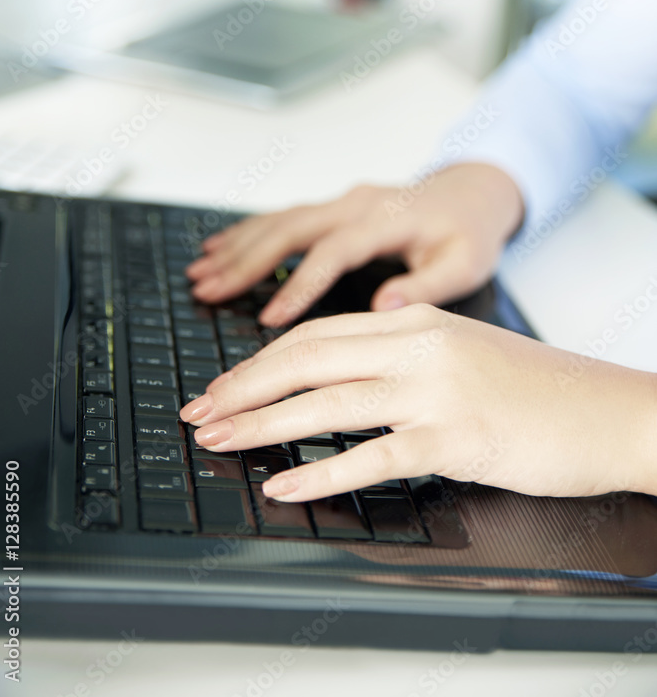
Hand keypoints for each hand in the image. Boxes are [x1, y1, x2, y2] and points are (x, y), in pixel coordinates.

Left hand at [180, 304, 656, 501]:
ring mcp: (436, 390)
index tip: (223, 386)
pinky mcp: (456, 438)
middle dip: (243, 387)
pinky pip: (372, 455)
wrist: (606, 410)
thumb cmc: (535, 390)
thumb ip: (400, 355)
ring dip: (264, 425)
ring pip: (327, 402)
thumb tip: (336, 378)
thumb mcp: (460, 351)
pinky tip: (286, 486)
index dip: (258, 361)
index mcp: (414, 321)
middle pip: (307, 359)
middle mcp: (418, 346)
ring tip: (222, 442)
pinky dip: (321, 472)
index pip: (316, 334)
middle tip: (201, 414)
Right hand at [185, 164, 524, 326]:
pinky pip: (284, 216)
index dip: (300, 284)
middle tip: (207, 290)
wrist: (474, 192)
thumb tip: (384, 307)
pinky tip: (219, 248)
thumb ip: (427, 286)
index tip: (270, 318)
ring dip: (238, 246)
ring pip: (280, 220)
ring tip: (200, 273)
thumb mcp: (465, 264)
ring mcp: (342, 202)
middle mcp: (356, 205)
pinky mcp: (334, 207)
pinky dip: (249, 232)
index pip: (334, 252)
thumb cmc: (469, 232)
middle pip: (291, 229)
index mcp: (387, 220)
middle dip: (245, 261)